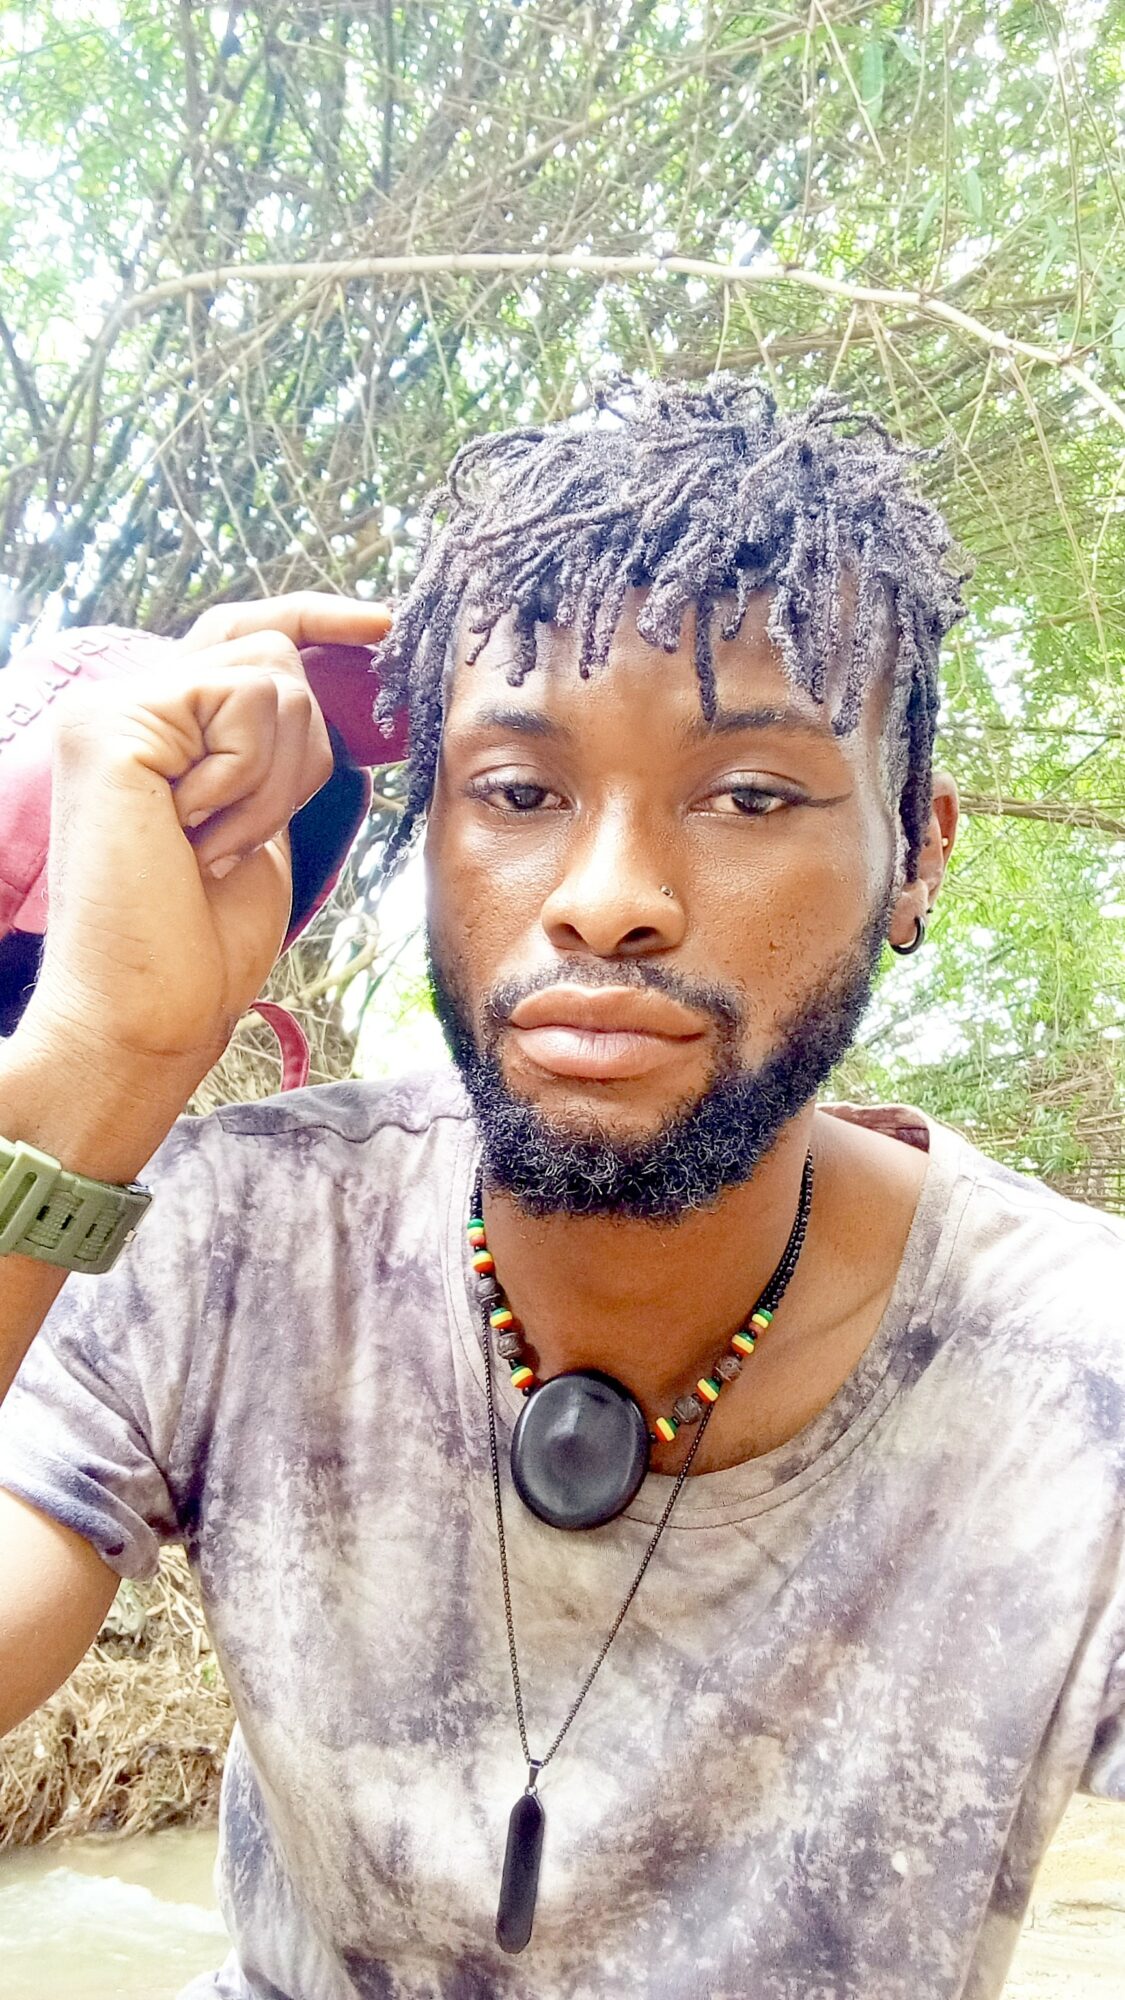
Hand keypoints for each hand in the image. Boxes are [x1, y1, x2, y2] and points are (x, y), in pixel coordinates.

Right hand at [21, 594, 390, 1098]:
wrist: (152, 1011)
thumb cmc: (204, 940)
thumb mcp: (261, 818)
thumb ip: (275, 747)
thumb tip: (342, 685)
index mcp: (157, 724)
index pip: (241, 631)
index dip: (315, 616)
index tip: (382, 623)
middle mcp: (123, 703)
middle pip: (274, 651)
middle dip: (301, 751)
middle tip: (243, 838)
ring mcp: (110, 709)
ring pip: (271, 677)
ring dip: (274, 779)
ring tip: (213, 846)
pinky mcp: (110, 724)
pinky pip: (239, 703)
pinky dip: (247, 782)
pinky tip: (195, 836)